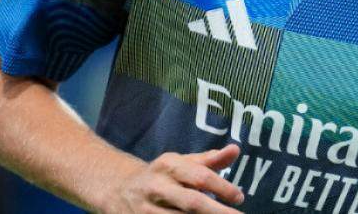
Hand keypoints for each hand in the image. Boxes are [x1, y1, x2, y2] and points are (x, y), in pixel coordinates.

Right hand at [107, 144, 244, 212]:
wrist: (117, 190)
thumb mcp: (181, 163)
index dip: (223, 187)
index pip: (200, 177)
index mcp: (169, 165)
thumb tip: (235, 149)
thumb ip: (209, 160)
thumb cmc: (161, 176)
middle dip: (217, 212)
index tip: (240, 197)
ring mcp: (146, 209)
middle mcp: (157, 186)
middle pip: (192, 202)